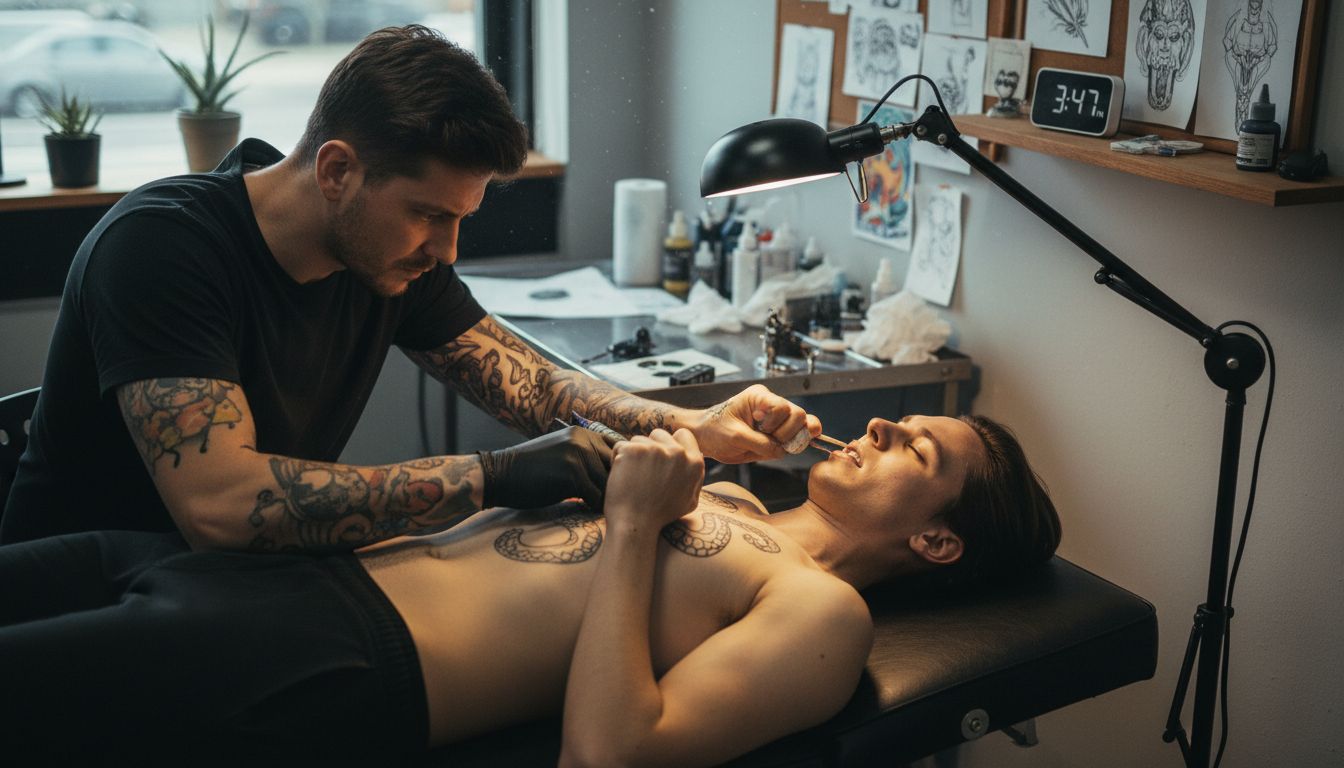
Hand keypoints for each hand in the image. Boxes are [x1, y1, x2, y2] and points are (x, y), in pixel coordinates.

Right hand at [478, 427, 613, 509]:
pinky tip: (589, 513)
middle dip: (618, 485)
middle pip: (617, 466)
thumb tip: (614, 472)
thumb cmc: (532, 469)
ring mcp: (577, 456)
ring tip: (603, 510)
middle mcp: (583, 440)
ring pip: (608, 483)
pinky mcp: (571, 475)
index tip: (616, 485)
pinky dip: (595, 508)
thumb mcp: (561, 451)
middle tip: (614, 501)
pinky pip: (596, 496)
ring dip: (608, 499)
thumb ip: (585, 455)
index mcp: (583, 433)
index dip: (620, 469)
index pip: (618, 449)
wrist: (501, 474)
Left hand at [604, 429, 703, 530]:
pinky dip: (617, 459)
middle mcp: (677, 453)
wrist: (635, 524)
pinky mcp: (633, 450)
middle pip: (659, 434)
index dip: (670, 444)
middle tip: (643, 471)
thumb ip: (695, 476)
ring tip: (633, 477)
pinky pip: (621, 446)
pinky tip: (621, 476)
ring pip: (639, 440)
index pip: (683, 435)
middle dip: (650, 447)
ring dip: (633, 454)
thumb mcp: (690, 500)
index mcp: (694, 463)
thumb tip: (696, 456)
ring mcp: (655, 449)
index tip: (660, 458)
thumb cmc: (660, 516)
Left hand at [690, 384, 821, 462]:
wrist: (706, 438)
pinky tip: (787, 447)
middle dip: (787, 432)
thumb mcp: (735, 437)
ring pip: (803, 425)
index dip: (776, 423)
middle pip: (798, 414)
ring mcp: (777, 419)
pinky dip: (797, 443)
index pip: (782, 407)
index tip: (761, 430)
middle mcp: (771, 405)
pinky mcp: (778, 432)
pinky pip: (798, 436)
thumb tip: (783, 450)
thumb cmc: (715, 430)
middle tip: (769, 440)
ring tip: (773, 445)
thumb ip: (760, 443)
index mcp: (759, 397)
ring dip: (792, 439)